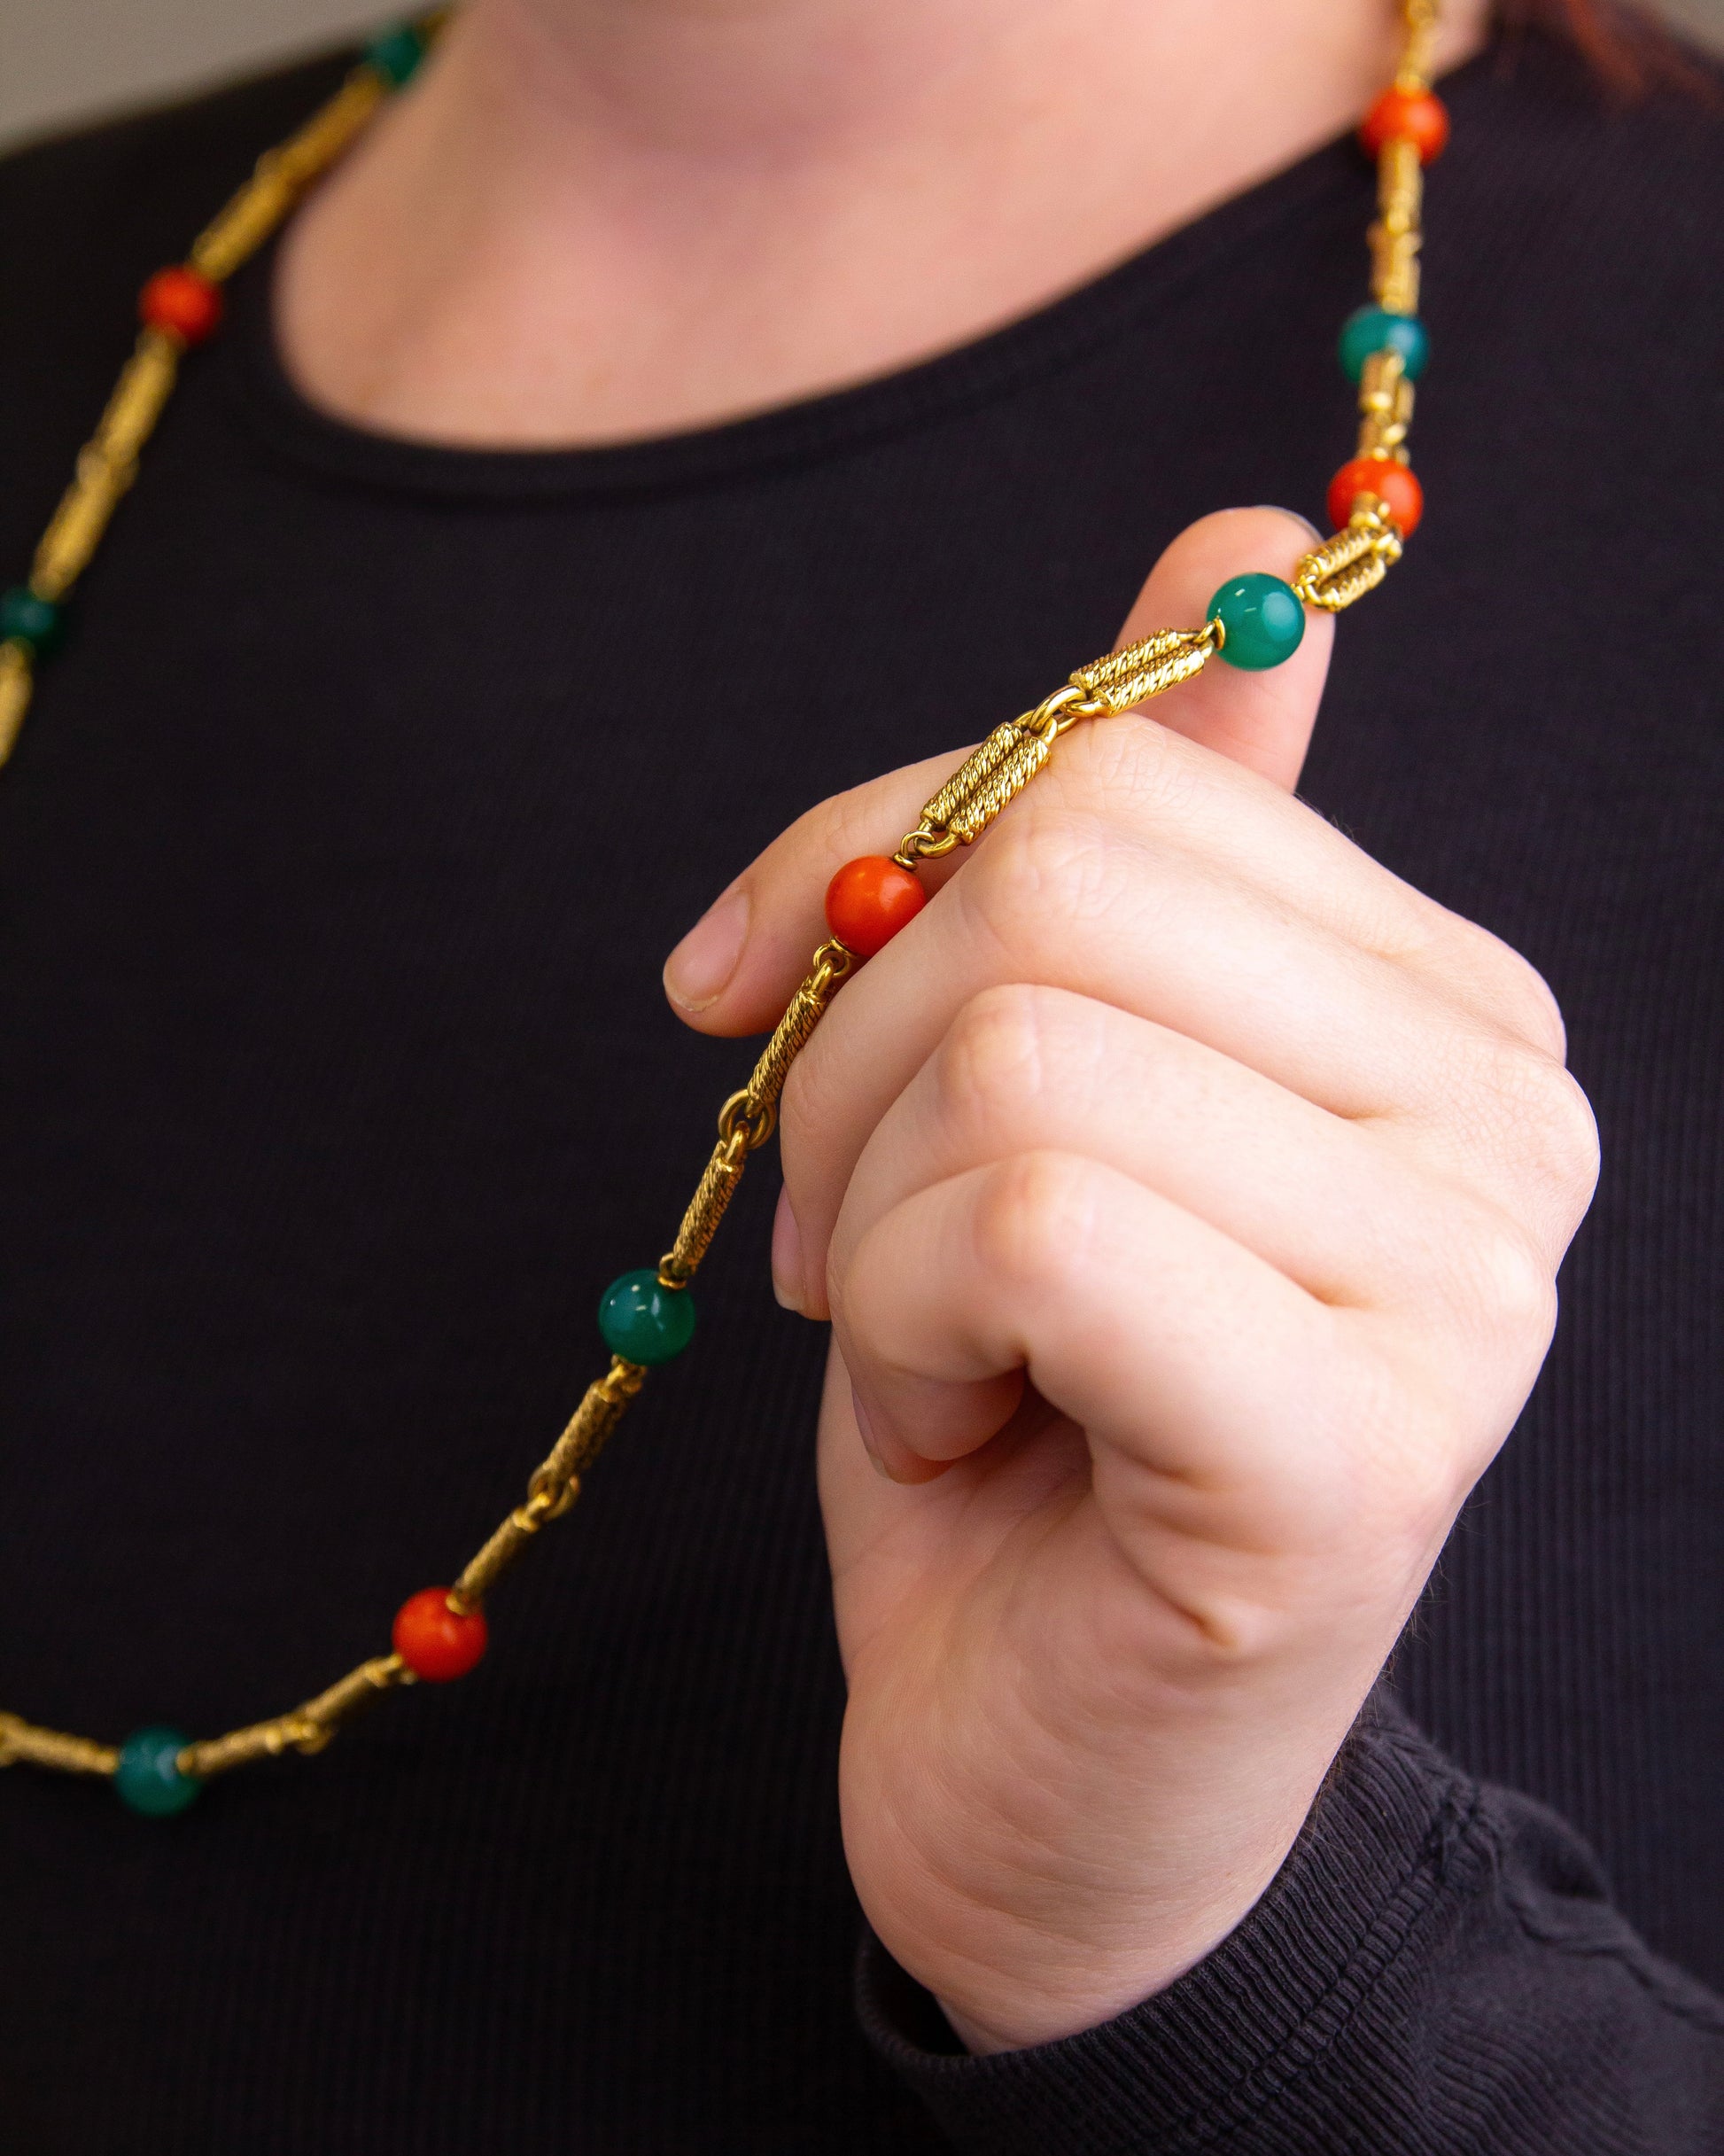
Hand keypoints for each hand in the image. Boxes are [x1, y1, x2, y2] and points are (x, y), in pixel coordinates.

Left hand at [663, 508, 1598, 2052]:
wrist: (1048, 1772)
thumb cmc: (1026, 1422)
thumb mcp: (1029, 1088)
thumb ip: (1138, 837)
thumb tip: (1246, 530)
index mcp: (1435, 1001)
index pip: (1106, 771)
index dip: (865, 873)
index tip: (755, 1005)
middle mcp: (1502, 1112)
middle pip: (1055, 881)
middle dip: (855, 1070)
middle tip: (871, 1258)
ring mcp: (1464, 1280)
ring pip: (1021, 1052)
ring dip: (883, 1231)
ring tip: (947, 1363)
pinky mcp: (1365, 1444)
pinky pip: (1033, 1222)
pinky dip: (918, 1336)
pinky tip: (981, 1440)